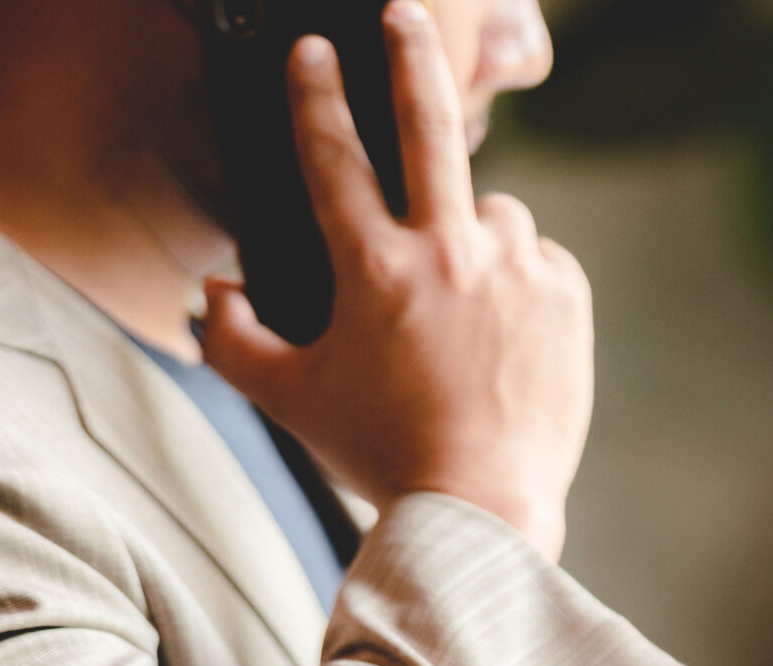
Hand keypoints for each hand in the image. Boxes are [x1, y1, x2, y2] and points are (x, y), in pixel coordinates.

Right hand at [201, 1, 592, 559]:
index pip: (333, 155)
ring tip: (466, 308)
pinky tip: (507, 333)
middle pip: (428, 123)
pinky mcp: (565, 296)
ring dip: (475, 237)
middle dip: (410, 55)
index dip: (315, 95)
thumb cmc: (380, 456)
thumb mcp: (289, 400)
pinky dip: (521, 280)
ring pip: (494, 211)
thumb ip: (233, 340)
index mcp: (373, 267)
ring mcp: (512, 270)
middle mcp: (446, 251)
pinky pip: (539, 260)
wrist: (483, 508)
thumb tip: (208, 292)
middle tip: (404, 13)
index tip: (314, 51)